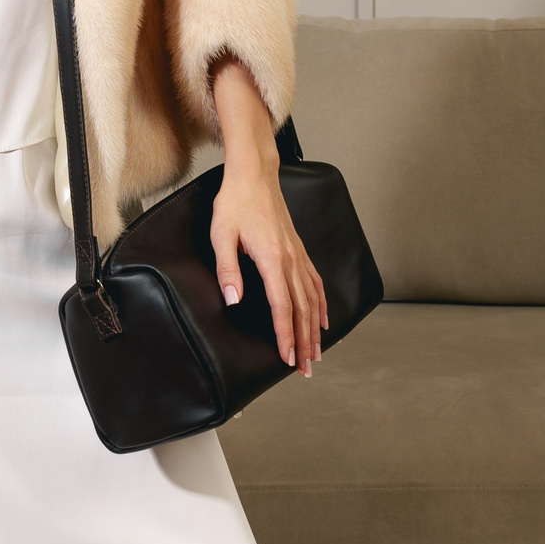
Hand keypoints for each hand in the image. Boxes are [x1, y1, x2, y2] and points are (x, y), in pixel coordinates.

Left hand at [207, 55, 327, 377]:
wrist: (254, 174)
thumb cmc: (235, 203)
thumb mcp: (222, 235)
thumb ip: (228, 269)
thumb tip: (232, 300)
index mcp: (272, 259)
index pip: (282, 307)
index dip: (286, 336)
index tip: (287, 359)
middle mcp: (290, 260)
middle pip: (302, 310)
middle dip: (304, 343)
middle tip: (306, 369)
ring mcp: (298, 254)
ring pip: (312, 299)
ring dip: (315, 330)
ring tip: (316, 354)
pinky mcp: (298, 249)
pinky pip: (315, 282)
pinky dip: (321, 304)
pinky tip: (322, 320)